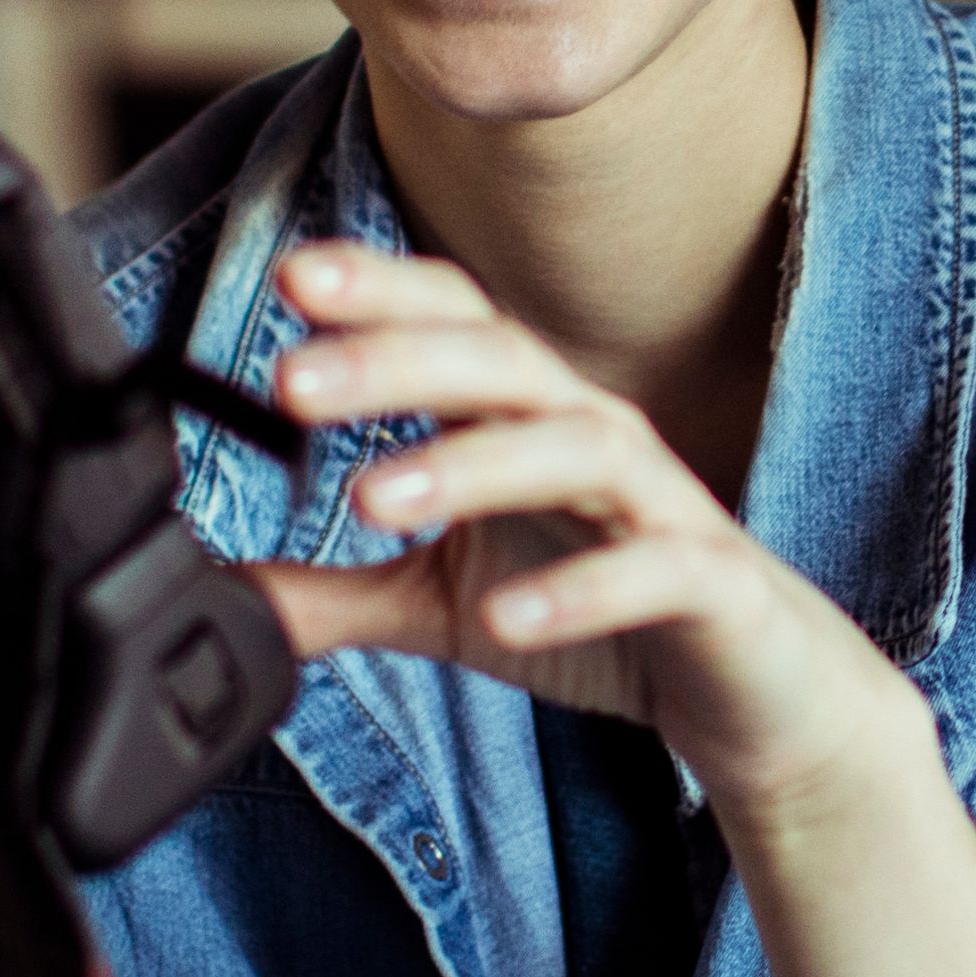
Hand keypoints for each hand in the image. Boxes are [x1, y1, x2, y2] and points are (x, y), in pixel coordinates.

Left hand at [243, 242, 911, 810]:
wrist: (757, 698)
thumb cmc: (606, 620)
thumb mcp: (444, 607)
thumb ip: (338, 594)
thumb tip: (218, 598)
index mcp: (528, 419)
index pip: (453, 323)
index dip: (381, 292)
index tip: (289, 278)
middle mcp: (595, 436)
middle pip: (500, 361)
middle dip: (396, 359)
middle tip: (290, 379)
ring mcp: (661, 505)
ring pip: (574, 448)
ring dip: (472, 465)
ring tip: (374, 497)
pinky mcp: (712, 584)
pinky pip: (651, 571)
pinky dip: (578, 589)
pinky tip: (505, 617)